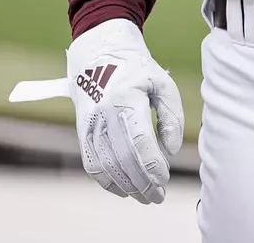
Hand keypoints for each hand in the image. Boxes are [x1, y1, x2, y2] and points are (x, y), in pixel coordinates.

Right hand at [68, 19, 185, 203]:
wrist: (97, 55)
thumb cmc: (136, 70)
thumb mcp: (161, 82)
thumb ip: (171, 115)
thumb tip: (170, 150)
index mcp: (126, 99)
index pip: (139, 141)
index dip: (152, 165)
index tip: (165, 178)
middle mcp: (104, 113)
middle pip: (123, 159)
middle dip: (142, 183)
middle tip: (158, 196)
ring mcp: (89, 124)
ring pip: (106, 166)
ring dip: (126, 187)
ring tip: (146, 197)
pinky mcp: (82, 132)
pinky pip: (92, 164)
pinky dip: (107, 182)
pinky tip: (124, 190)